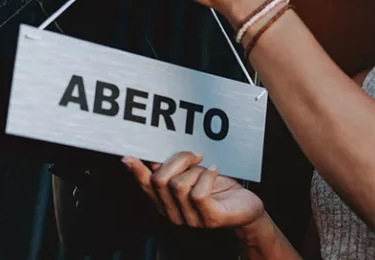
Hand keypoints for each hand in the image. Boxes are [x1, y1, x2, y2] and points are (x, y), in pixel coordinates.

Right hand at [123, 152, 264, 228]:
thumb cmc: (220, 188)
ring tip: (207, 169)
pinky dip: (208, 176)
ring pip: (179, 185)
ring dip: (196, 170)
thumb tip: (155, 156)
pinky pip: (199, 193)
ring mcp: (191, 219)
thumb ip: (174, 168)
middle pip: (160, 180)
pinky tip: (215, 172)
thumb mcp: (194, 174)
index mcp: (167, 202)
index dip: (136, 172)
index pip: (147, 186)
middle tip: (195, 155)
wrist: (246, 205)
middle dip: (178, 160)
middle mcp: (174, 214)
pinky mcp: (209, 219)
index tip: (128, 157)